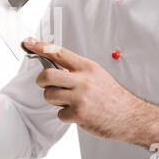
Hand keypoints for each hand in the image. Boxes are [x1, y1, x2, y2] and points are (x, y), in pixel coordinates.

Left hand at [22, 37, 144, 142]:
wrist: (130, 115)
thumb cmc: (111, 95)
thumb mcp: (96, 74)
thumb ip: (76, 69)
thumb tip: (53, 64)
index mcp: (87, 67)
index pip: (59, 52)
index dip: (40, 46)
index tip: (28, 42)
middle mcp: (83, 80)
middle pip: (47, 75)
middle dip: (41, 80)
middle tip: (45, 83)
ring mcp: (80, 97)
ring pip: (49, 95)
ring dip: (54, 99)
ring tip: (67, 101)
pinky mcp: (79, 114)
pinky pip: (59, 114)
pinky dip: (65, 115)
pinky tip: (77, 113)